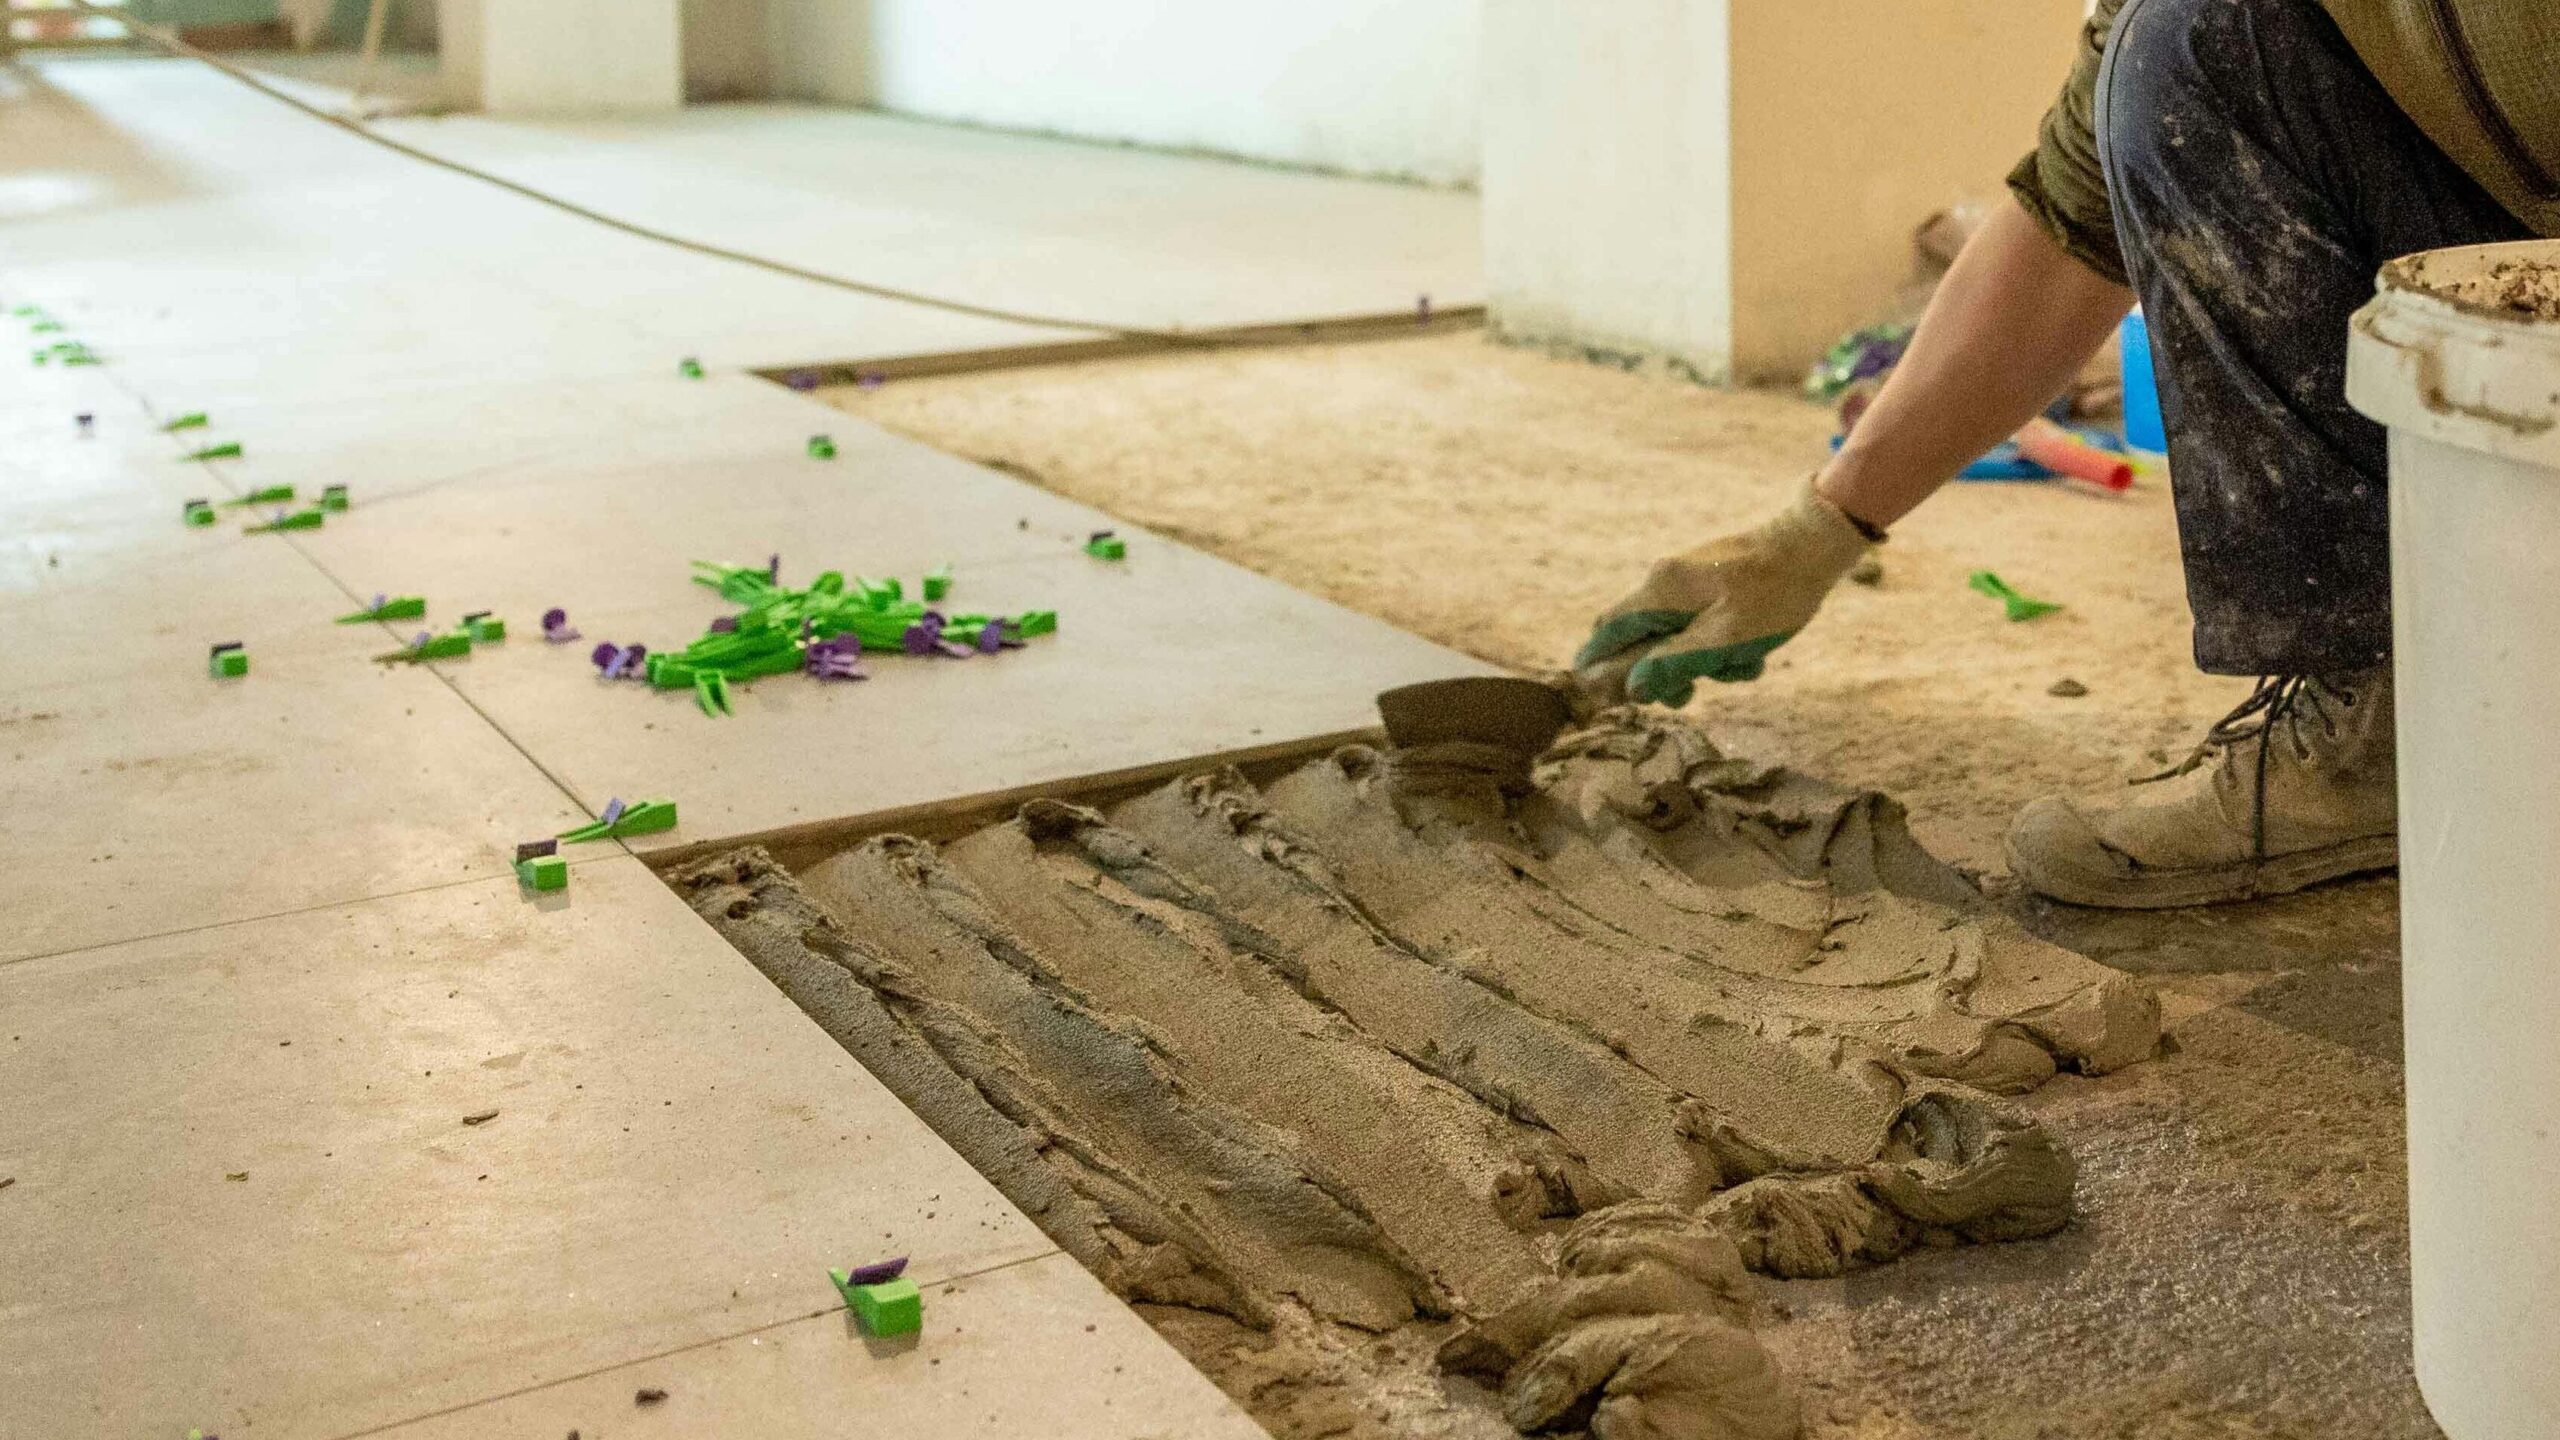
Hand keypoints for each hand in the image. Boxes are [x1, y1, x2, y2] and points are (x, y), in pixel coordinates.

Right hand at [1573, 483, 1869, 706]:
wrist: (1813, 546)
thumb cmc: (1772, 595)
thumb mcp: (1725, 639)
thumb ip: (1674, 662)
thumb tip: (1632, 688)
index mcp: (1661, 591)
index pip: (1607, 631)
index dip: (1597, 664)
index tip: (1601, 695)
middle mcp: (1664, 580)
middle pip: (1637, 638)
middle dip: (1659, 672)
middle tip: (1687, 696)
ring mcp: (1686, 579)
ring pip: (1671, 634)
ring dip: (1697, 661)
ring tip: (1739, 670)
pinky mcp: (1708, 582)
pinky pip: (1696, 623)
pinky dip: (1716, 644)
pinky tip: (1750, 654)